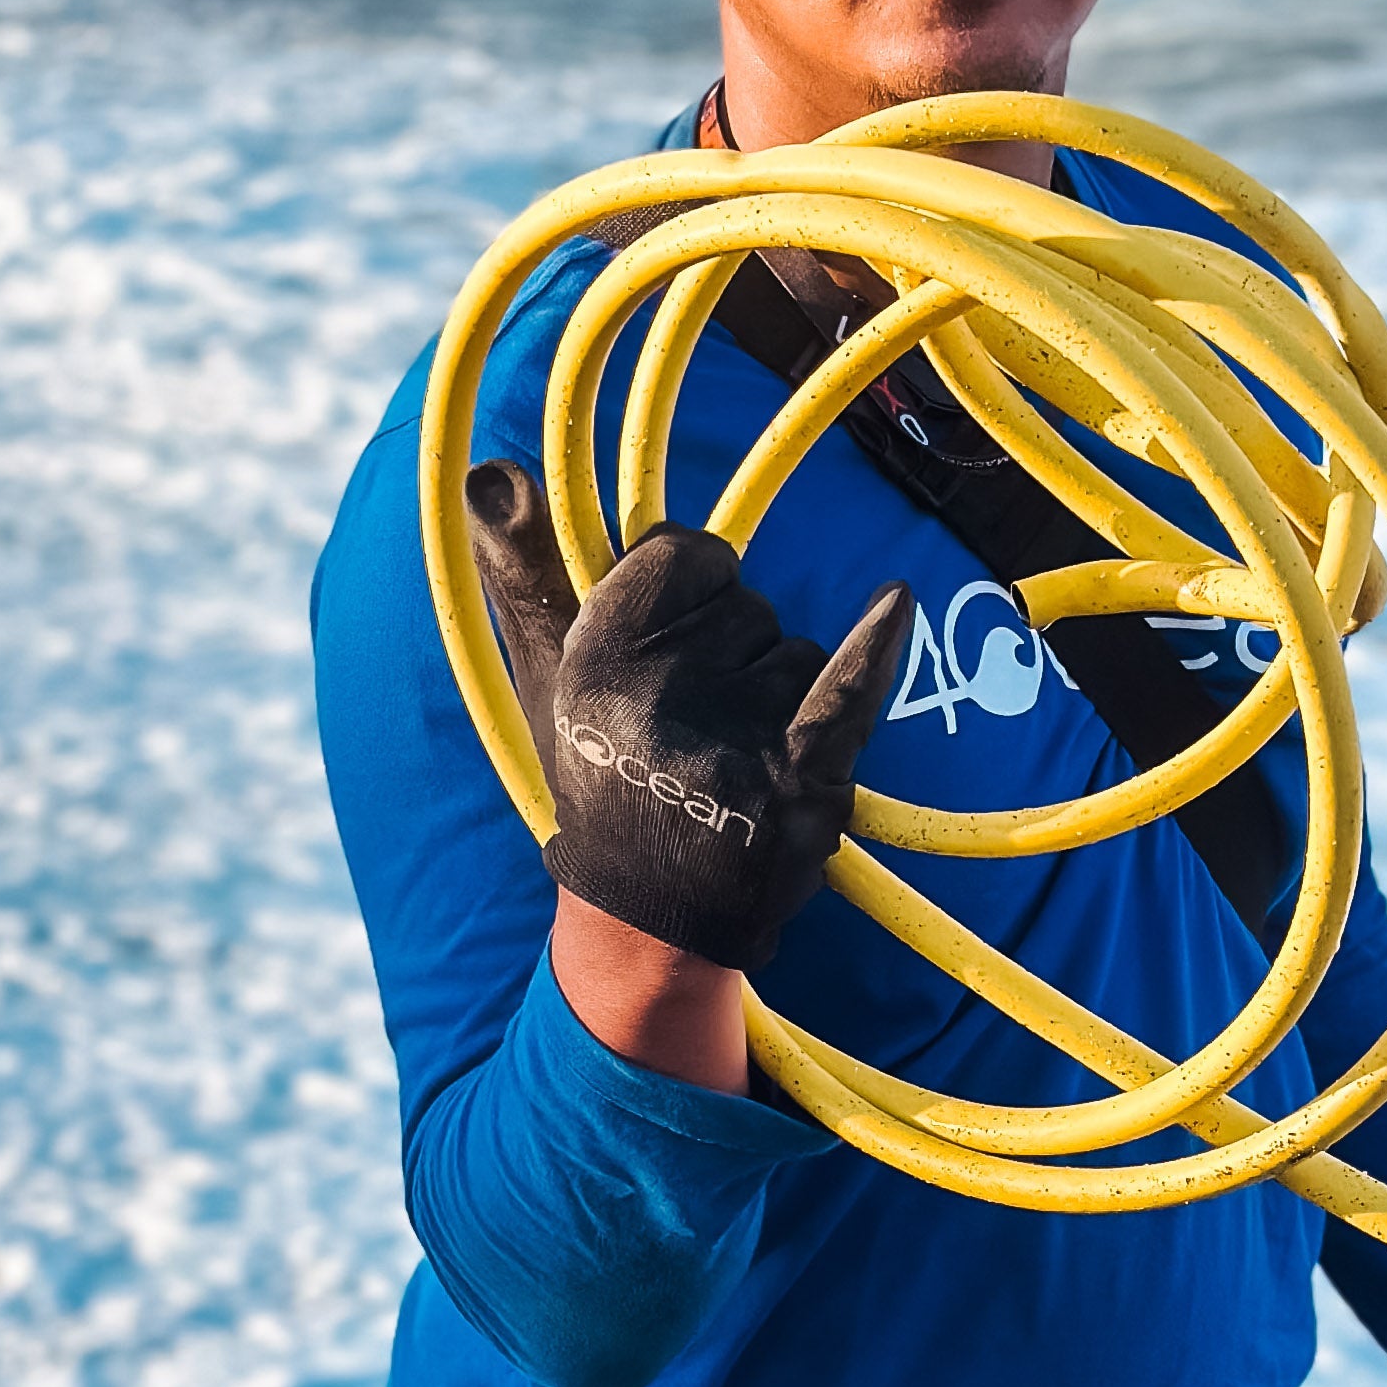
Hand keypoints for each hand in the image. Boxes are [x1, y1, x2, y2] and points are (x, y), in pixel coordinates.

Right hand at [464, 467, 911, 974]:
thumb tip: (493, 469)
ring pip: (796, 653)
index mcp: (593, 654)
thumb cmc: (599, 780)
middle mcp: (659, 688)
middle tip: (694, 722)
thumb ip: (523, 568)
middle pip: (748, 607)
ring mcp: (733, 734)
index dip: (694, 583)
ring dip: (780, 695)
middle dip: (734, 651)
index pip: (686, 553)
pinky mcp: (798, 776)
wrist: (650, 917)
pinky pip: (849, 682)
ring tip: (732, 757)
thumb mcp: (543, 676)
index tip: (678, 630)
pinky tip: (894, 604)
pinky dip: (875, 646)